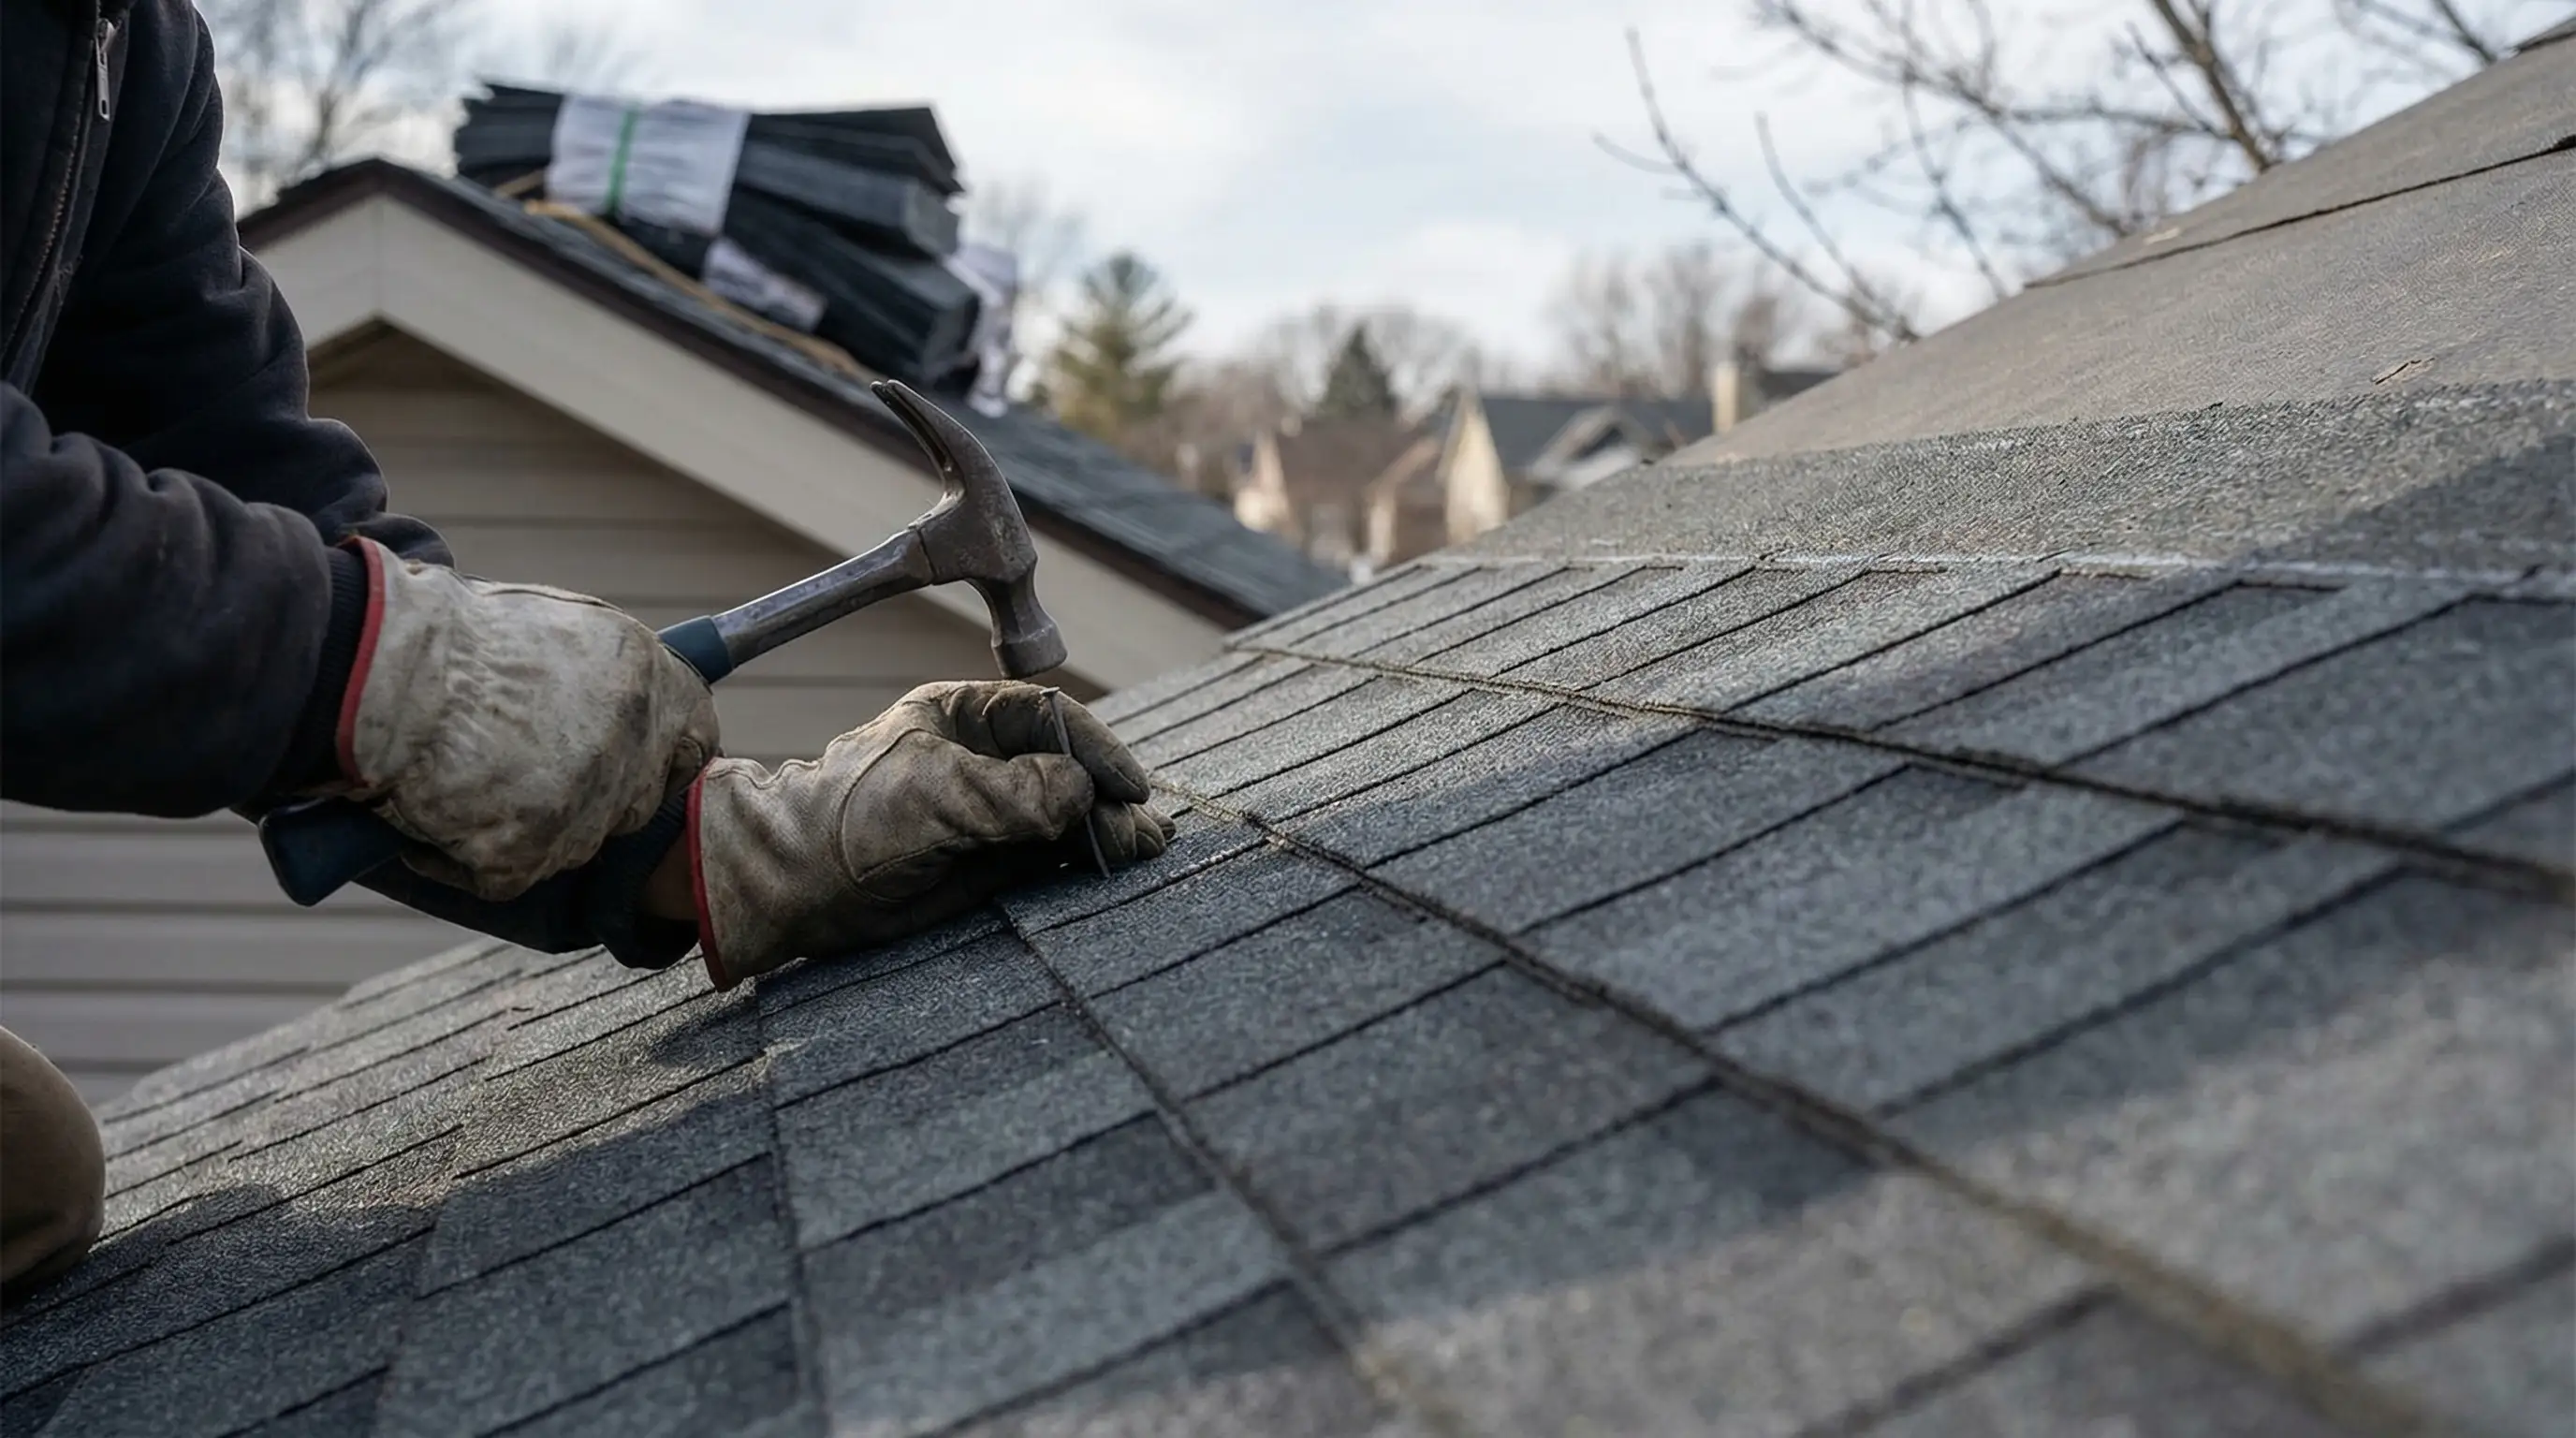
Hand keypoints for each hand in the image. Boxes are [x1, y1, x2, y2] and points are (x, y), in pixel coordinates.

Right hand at [332, 540, 719, 900]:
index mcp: (643, 675)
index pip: (694, 733)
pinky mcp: (528, 854)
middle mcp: (630, 741)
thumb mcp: (550, 626)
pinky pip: (505, 876)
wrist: (371, 670)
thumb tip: (619, 702)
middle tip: (528, 778)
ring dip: (526, 828)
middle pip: (635, 800)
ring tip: (463, 780)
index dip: (663, 752)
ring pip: (572, 843)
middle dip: (593, 798)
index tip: (637, 761)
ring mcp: (584, 804)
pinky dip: (464, 860)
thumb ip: (600, 673)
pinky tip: (432, 814)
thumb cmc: (443, 638)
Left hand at [683, 681, 1170, 986]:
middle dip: (1109, 798)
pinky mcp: (988, 863)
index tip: (1128, 786)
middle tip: (1144, 834)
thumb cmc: (851, 821)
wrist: (796, 885)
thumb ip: (1012, 792)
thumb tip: (1082, 793)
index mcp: (965, 717)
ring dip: (1107, 831)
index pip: (1050, 718)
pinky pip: (1050, 858)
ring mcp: (989, 812)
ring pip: (1066, 815)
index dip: (1096, 749)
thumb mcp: (934, 795)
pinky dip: (1084, 861)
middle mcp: (984, 759)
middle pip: (1068, 767)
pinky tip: (1114, 866)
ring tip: (1144, 853)